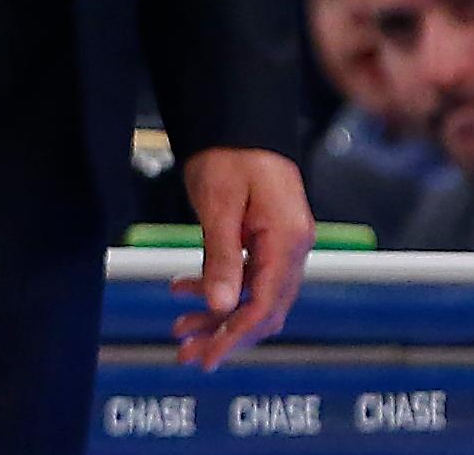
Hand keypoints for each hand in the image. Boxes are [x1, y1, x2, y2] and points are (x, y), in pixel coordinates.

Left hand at [170, 148, 315, 370]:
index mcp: (288, 238)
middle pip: (264, 308)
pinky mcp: (268, 238)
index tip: (208, 357)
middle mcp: (292, 245)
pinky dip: (220, 288)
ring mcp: (283, 243)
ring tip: (180, 329)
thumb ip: (222, 257)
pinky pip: (248, 276)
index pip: (266, 303)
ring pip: (254, 295)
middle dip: (224, 334)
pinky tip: (186, 290)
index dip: (235, 335)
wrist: (237, 117)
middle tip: (187, 353)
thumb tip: (222, 305)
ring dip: (218, 315)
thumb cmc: (231, 152)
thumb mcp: (219, 205)